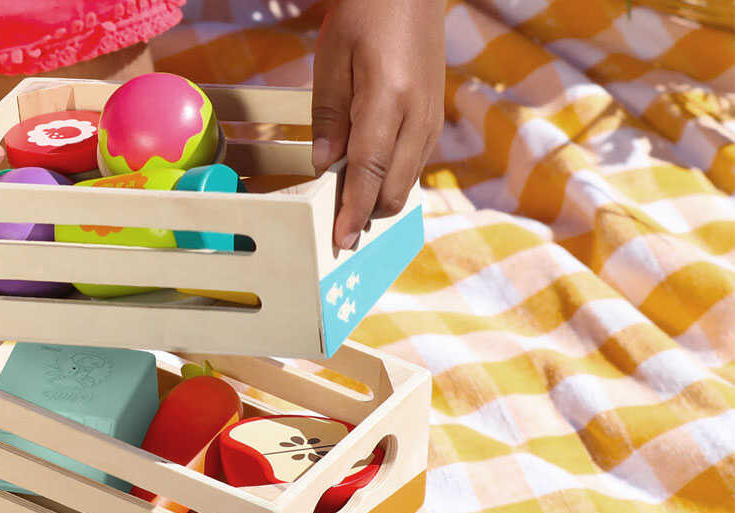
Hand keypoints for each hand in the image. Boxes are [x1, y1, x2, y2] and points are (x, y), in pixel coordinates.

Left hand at [310, 0, 444, 249]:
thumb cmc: (367, 12)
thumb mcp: (332, 59)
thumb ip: (328, 115)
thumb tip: (325, 166)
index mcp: (389, 100)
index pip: (368, 173)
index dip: (353, 211)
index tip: (340, 241)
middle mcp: (418, 116)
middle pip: (392, 189)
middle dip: (364, 213)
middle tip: (332, 224)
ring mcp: (432, 119)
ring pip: (406, 182)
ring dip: (377, 199)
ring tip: (345, 206)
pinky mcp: (435, 117)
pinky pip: (413, 164)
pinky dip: (389, 180)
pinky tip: (365, 178)